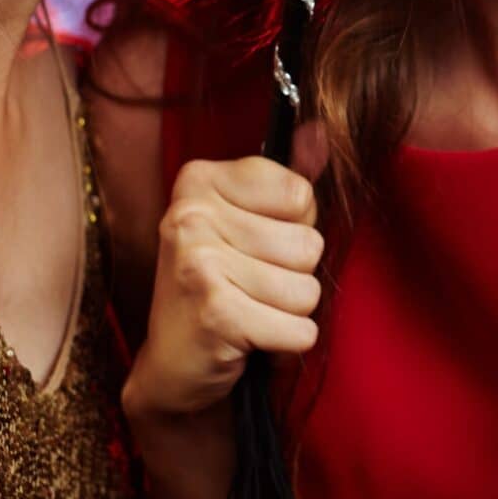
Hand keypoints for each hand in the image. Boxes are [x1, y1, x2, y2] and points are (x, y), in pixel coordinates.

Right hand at [123, 156, 323, 428]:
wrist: (174, 365)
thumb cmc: (220, 287)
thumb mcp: (248, 224)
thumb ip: (288, 181)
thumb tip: (323, 132)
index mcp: (198, 180)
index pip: (300, 193)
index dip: (294, 226)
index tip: (255, 244)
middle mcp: (190, 214)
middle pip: (309, 243)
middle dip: (294, 275)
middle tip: (250, 287)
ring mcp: (199, 263)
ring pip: (308, 288)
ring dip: (290, 312)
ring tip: (251, 312)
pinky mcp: (215, 314)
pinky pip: (300, 330)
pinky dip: (286, 343)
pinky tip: (250, 341)